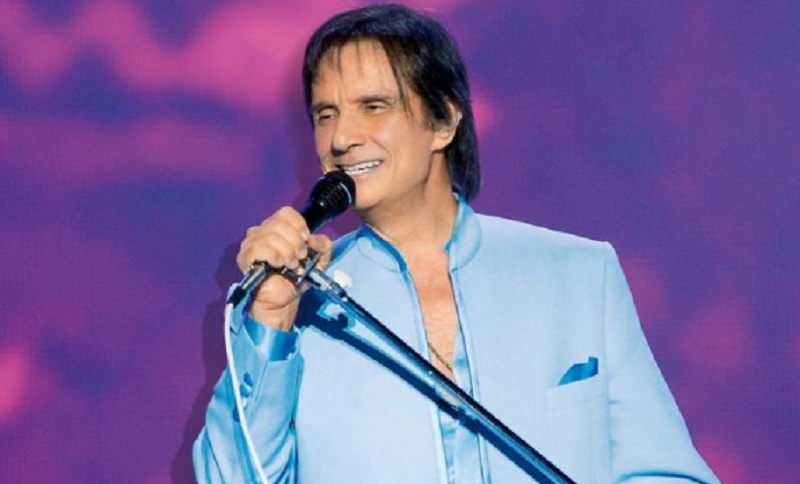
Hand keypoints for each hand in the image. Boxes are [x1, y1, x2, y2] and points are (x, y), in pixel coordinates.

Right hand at [236, 206, 332, 330]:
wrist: (284, 300)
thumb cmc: (296, 278)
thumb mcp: (318, 260)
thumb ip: (323, 245)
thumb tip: (313, 239)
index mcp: (276, 228)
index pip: (286, 213)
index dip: (299, 224)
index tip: (306, 241)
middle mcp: (260, 232)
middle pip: (279, 224)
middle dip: (295, 242)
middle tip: (300, 258)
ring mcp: (250, 244)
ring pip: (270, 236)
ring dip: (287, 252)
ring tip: (291, 265)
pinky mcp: (245, 258)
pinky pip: (259, 248)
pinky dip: (274, 256)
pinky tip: (278, 265)